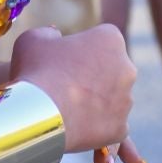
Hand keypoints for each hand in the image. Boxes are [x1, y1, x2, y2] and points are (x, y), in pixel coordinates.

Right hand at [12, 24, 137, 156]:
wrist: (39, 115)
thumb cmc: (37, 71)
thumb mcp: (34, 39)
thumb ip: (49, 34)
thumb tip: (54, 36)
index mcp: (111, 39)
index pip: (100, 40)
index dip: (80, 50)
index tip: (63, 60)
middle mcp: (127, 67)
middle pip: (111, 69)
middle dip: (93, 76)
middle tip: (65, 85)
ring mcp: (126, 100)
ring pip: (112, 99)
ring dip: (96, 102)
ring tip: (67, 108)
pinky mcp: (121, 128)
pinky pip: (111, 126)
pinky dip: (97, 127)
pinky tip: (76, 127)